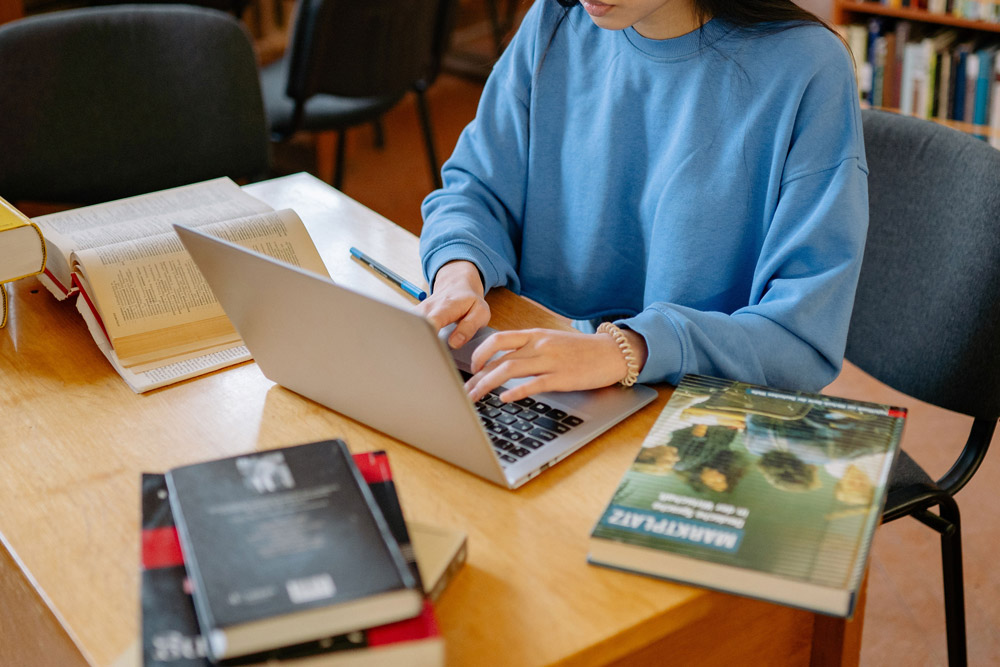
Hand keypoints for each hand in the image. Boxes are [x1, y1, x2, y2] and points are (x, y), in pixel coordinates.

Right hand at [415, 260, 489, 348]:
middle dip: (418, 344)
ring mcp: (418, 311)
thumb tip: (454, 343)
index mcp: (445, 307)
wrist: (457, 284)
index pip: (431, 322)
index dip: (428, 337)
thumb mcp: (479, 312)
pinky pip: (408, 328)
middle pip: (415, 327)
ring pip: (409, 328)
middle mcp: (428, 308)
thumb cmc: (469, 301)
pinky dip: (412, 339)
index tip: (431, 352)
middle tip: (426, 359)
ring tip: (422, 355)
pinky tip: (418, 348)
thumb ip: (469, 328)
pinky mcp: (413, 316)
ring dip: (413, 342)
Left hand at [464, 327, 647, 402]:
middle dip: (477, 376)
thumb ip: (528, 348)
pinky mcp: (562, 378)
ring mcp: (550, 361)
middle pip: (499, 359)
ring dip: (488, 385)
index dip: (480, 353)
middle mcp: (539, 346)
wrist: (611, 353)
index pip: (498, 339)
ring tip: (476, 397)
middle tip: (465, 390)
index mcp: (535, 335)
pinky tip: (504, 399)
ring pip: (510, 370)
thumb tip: (503, 362)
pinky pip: (534, 384)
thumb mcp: (551, 342)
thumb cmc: (580, 350)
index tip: (472, 368)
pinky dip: (516, 392)